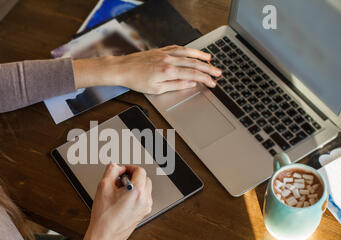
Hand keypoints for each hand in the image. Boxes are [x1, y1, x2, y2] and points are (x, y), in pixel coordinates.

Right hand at [71, 163, 151, 239]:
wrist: (105, 236)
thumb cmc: (104, 216)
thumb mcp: (103, 187)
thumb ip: (111, 171)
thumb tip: (116, 167)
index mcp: (137, 191)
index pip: (140, 170)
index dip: (129, 168)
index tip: (121, 171)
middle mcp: (144, 199)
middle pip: (145, 178)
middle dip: (132, 176)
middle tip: (119, 180)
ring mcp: (145, 207)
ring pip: (145, 188)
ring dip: (135, 185)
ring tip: (120, 191)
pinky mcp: (143, 213)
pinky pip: (143, 198)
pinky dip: (136, 194)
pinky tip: (122, 199)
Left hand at [73, 45, 221, 94]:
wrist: (122, 69)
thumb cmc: (136, 81)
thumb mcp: (156, 89)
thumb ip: (176, 85)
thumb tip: (190, 83)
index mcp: (168, 71)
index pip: (193, 74)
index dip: (205, 79)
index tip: (213, 83)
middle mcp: (168, 60)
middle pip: (194, 63)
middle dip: (208, 69)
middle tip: (218, 73)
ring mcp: (165, 53)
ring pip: (188, 53)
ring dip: (201, 56)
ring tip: (210, 60)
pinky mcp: (160, 50)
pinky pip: (178, 48)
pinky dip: (188, 50)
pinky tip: (192, 52)